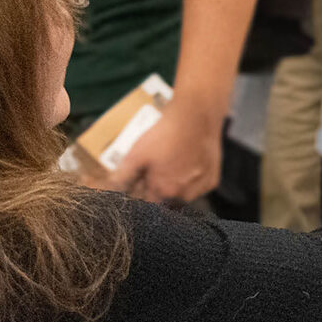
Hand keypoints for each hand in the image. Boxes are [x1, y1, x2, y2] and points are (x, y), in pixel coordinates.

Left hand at [102, 99, 222, 204]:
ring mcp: (201, 189)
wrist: (195, 115)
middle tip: (157, 170)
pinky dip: (192, 180)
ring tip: (173, 165)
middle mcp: (184, 196)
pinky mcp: (213, 180)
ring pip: (183, 196)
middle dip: (159, 192)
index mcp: (163, 193)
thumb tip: (108, 192)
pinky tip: (188, 163)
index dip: (142, 194)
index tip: (141, 181)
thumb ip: (122, 178)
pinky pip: (199, 187)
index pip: (148, 206)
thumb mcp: (135, 154)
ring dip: (176, 187)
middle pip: (166, 203)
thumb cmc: (164, 135)